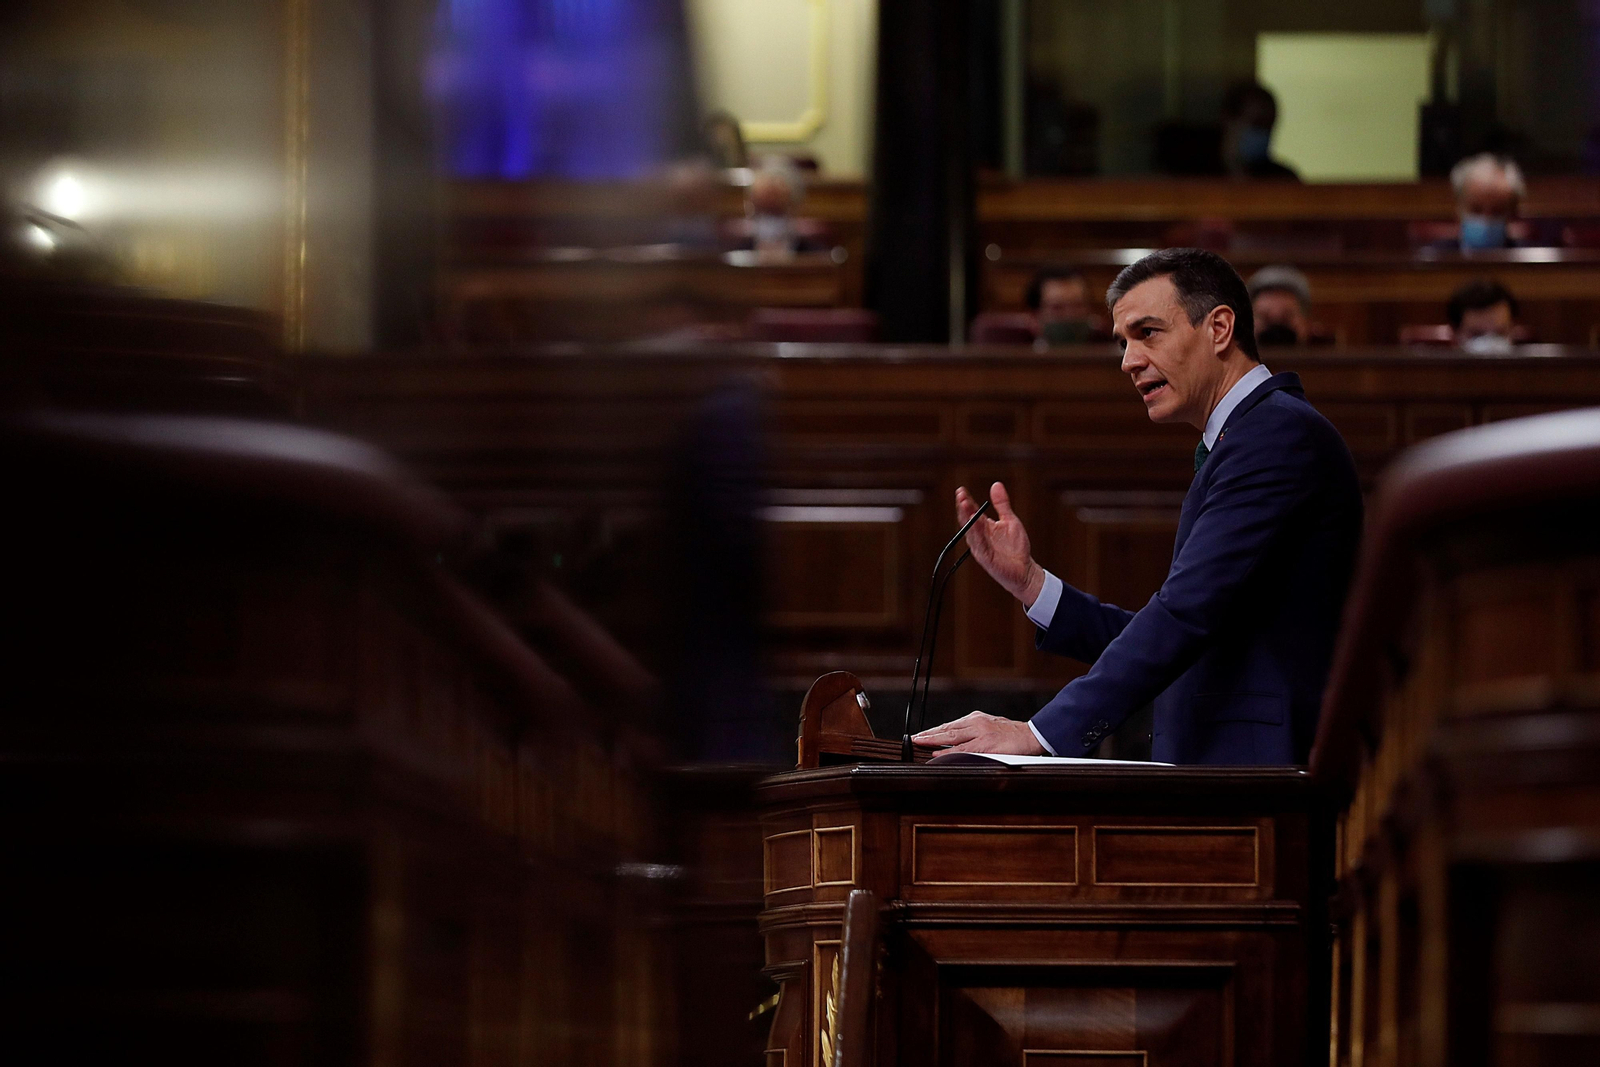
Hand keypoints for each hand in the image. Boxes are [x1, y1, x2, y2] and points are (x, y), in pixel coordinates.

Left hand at [912, 711, 1044, 754]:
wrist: (1032, 735)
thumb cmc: (1013, 734)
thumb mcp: (991, 727)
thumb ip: (975, 732)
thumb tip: (957, 742)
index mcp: (976, 719)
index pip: (950, 725)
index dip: (934, 731)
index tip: (920, 735)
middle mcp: (976, 723)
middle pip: (947, 728)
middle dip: (928, 734)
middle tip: (913, 738)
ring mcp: (980, 733)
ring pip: (951, 736)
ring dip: (933, 739)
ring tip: (919, 742)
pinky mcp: (986, 744)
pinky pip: (962, 750)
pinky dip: (948, 752)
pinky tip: (937, 754)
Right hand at [957, 481, 1044, 605]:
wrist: (1024, 570)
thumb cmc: (1016, 548)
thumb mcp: (1010, 520)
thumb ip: (1002, 504)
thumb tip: (996, 485)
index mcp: (984, 528)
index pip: (972, 512)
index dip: (966, 501)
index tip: (961, 490)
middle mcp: (979, 537)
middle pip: (968, 521)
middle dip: (963, 508)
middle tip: (960, 495)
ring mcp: (981, 548)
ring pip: (971, 532)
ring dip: (967, 518)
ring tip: (964, 505)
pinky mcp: (986, 558)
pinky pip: (980, 545)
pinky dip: (976, 534)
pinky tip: (975, 524)